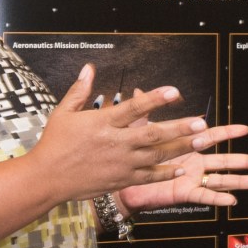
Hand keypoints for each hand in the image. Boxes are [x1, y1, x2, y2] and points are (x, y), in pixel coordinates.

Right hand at [25, 65, 200, 203]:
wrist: (46, 178)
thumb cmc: (54, 144)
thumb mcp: (64, 112)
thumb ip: (80, 90)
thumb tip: (89, 68)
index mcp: (103, 122)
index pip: (134, 108)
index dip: (156, 98)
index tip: (175, 92)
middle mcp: (116, 143)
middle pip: (153, 133)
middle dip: (179, 127)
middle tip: (200, 122)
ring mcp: (121, 163)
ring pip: (156, 155)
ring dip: (181, 148)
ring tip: (201, 141)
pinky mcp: (121, 180)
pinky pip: (148, 177)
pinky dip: (166, 173)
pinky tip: (181, 168)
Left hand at [122, 123, 247, 209]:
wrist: (121, 184)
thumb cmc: (132, 160)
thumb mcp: (140, 133)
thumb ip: (145, 113)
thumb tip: (140, 91)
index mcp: (188, 148)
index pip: (213, 137)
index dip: (230, 132)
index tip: (246, 129)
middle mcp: (194, 164)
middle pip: (225, 161)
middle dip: (245, 161)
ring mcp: (191, 179)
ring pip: (220, 179)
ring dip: (239, 181)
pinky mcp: (183, 193)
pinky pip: (203, 195)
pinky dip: (217, 198)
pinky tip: (231, 200)